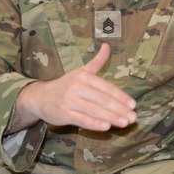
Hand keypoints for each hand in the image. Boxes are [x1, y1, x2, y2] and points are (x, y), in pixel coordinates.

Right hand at [12, 43, 136, 131]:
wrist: (40, 97)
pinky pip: (82, 120)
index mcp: (84, 76)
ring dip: (111, 117)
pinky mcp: (64, 114)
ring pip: (94, 110)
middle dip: (119, 109)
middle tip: (133, 117)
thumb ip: (97, 62)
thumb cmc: (66, 84)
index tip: (133, 105)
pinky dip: (94, 123)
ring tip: (124, 123)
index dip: (121, 96)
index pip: (106, 87)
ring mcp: (70, 101)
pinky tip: (106, 127)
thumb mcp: (81, 71)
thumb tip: (107, 46)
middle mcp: (77, 87)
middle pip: (102, 99)